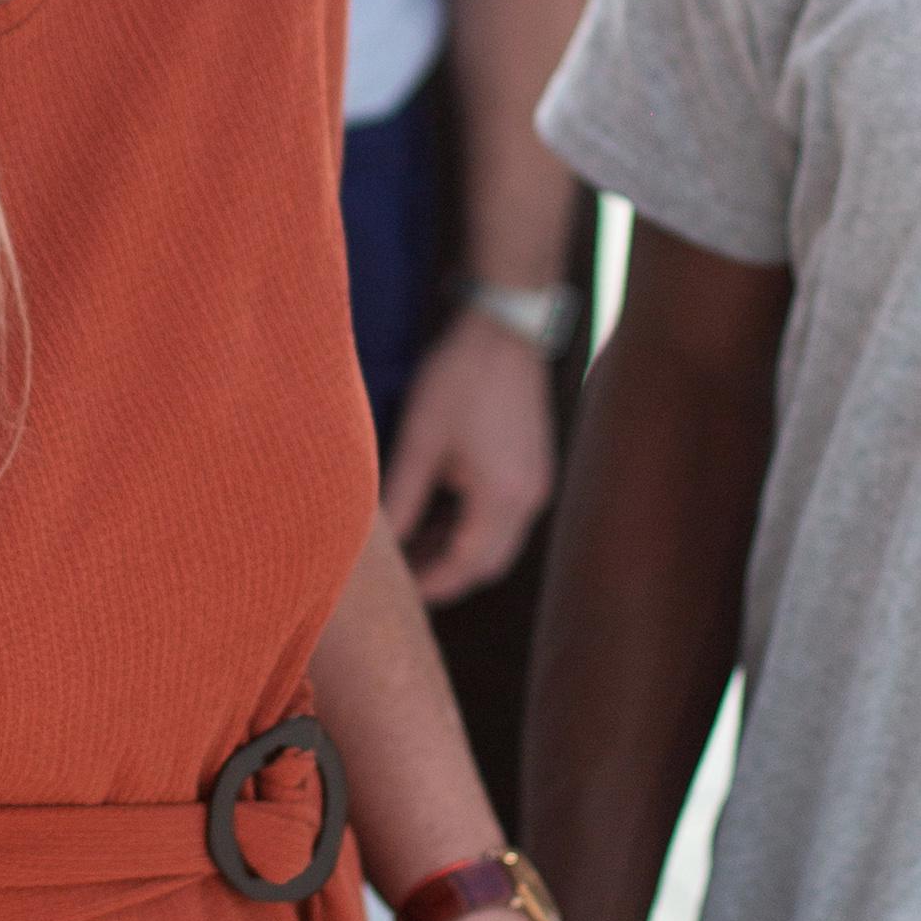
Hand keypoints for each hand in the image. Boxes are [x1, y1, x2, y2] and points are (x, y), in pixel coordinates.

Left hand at [384, 311, 558, 603]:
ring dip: (460, 549)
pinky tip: (441, 513)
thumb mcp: (420, 440)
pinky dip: (475, 525)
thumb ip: (402, 496)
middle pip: (488, 563)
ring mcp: (538, 483)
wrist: (506, 328)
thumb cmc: (460, 379)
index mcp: (502, 498)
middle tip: (403, 574)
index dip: (431, 584)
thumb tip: (382, 541)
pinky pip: (507, 516)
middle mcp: (529, 499)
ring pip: (499, 541)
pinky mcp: (536, 467)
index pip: (466, 566)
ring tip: (413, 544)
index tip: (398, 592)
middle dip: (447, 573)